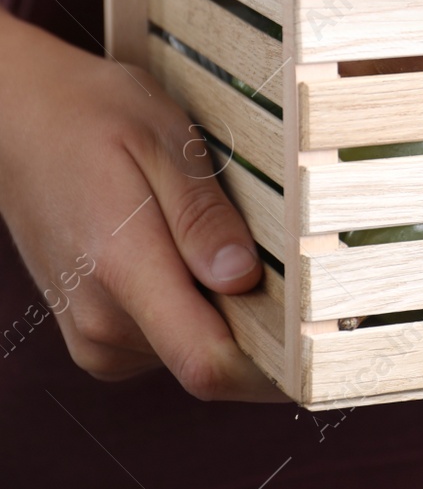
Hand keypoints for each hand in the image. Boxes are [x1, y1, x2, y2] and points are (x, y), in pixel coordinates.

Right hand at [0, 11, 286, 400]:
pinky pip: (173, 340)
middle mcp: (102, 323)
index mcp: (121, 272)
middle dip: (266, 329)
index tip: (326, 343)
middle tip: (298, 267)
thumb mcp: (164, 142)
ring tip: (233, 244)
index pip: (208, 364)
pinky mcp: (100, 334)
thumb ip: (202, 217)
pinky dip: (204, 310)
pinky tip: (204, 257)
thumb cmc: (95, 118)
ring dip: (234, 315)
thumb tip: (243, 277)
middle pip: (214, 360)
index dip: (276, 370)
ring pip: (196, 352)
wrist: (21, 122)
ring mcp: (96, 336)